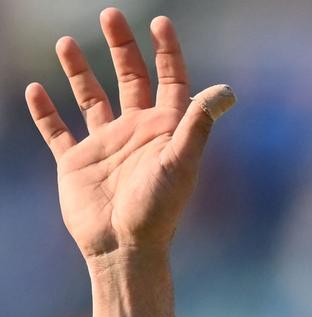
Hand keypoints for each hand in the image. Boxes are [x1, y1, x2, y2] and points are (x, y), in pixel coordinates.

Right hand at [25, 8, 233, 264]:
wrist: (124, 248)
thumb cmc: (158, 209)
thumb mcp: (181, 163)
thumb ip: (198, 124)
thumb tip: (225, 91)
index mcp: (165, 129)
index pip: (170, 80)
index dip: (167, 51)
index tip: (159, 22)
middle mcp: (136, 131)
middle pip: (130, 79)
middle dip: (122, 47)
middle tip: (110, 14)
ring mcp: (105, 145)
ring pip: (91, 98)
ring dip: (79, 71)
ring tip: (66, 41)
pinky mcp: (77, 162)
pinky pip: (57, 131)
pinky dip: (45, 111)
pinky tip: (35, 88)